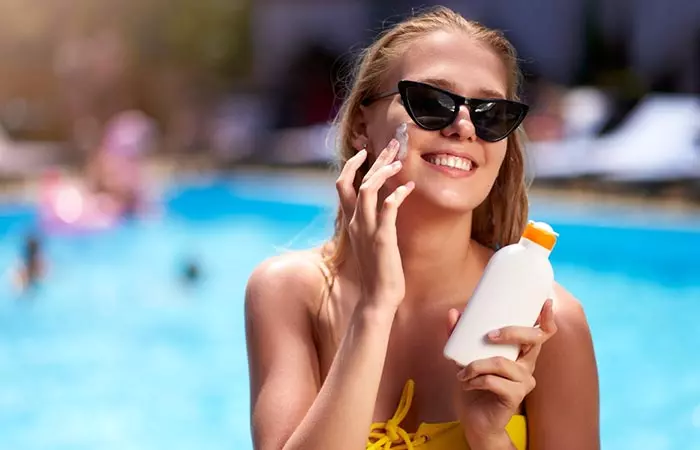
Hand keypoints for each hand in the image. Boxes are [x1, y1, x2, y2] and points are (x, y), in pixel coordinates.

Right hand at [335, 139, 414, 310]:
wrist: (376, 297)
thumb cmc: (377, 271)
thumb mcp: (369, 242)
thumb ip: (371, 222)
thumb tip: (383, 204)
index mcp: (351, 222)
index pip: (344, 184)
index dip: (352, 165)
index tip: (366, 151)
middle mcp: (355, 222)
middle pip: (358, 180)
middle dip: (375, 159)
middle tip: (393, 144)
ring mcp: (367, 229)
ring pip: (369, 189)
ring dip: (384, 172)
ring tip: (399, 162)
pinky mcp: (382, 238)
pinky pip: (387, 209)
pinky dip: (397, 195)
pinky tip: (408, 188)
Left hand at [447, 300, 557, 446]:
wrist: (473, 420)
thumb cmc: (474, 386)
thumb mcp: (464, 357)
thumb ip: (459, 336)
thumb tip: (453, 312)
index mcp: (521, 354)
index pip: (542, 334)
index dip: (547, 319)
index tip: (546, 302)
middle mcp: (527, 366)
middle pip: (532, 340)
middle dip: (509, 332)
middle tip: (487, 335)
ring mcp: (524, 382)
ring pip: (502, 363)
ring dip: (476, 365)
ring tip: (462, 372)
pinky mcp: (515, 397)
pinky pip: (494, 381)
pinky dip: (475, 379)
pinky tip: (466, 384)